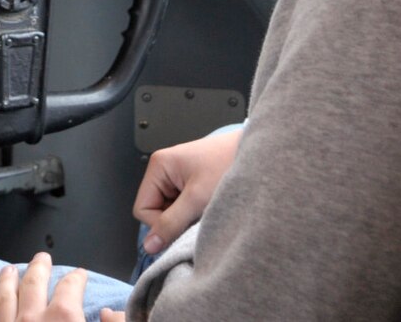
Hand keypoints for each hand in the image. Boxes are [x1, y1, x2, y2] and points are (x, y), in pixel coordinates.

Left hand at [0, 254, 125, 321]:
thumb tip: (112, 313)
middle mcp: (32, 320)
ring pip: (4, 299)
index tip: (79, 274)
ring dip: (6, 282)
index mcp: (65, 319)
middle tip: (41, 258)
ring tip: (7, 270)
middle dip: (39, 268)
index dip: (77, 278)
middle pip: (35, 284)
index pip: (72, 287)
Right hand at [132, 126, 242, 255]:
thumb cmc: (228, 163)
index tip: (181, 224)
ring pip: (171, 211)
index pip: (143, 209)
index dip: (159, 223)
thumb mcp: (197, 198)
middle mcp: (166, 169)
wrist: (258, 155)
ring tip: (205, 207)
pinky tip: (208, 205)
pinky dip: (195, 212)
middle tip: (196, 213)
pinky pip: (183, 207)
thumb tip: (150, 245)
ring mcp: (179, 176)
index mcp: (159, 165)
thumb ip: (171, 223)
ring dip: (186, 216)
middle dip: (175, 219)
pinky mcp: (192, 183)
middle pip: (156, 211)